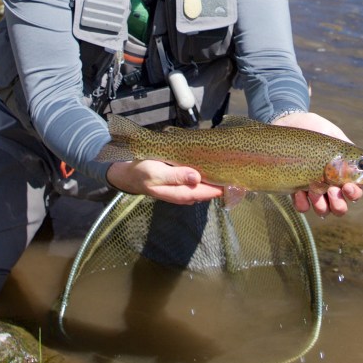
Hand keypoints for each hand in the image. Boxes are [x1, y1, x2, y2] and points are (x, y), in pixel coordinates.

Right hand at [106, 159, 223, 204]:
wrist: (128, 174)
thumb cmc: (142, 171)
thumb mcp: (156, 172)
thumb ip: (176, 176)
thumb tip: (197, 178)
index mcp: (178, 193)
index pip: (204, 193)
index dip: (218, 188)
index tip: (232, 180)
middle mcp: (182, 194)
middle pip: (205, 192)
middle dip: (219, 184)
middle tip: (234, 172)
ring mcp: (181, 190)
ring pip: (202, 187)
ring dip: (213, 180)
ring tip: (226, 169)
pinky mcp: (179, 183)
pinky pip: (196, 183)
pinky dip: (204, 177)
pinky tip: (210, 168)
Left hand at [271, 111, 362, 216]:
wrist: (287, 121)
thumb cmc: (312, 126)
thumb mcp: (332, 133)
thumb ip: (346, 148)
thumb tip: (362, 161)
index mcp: (342, 172)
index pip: (355, 191)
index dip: (355, 194)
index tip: (348, 186)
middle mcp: (329, 185)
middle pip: (340, 207)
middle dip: (338, 205)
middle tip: (331, 191)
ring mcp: (312, 189)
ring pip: (323, 210)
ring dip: (321, 204)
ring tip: (313, 189)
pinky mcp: (295, 190)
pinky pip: (303, 207)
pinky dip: (302, 202)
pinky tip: (298, 191)